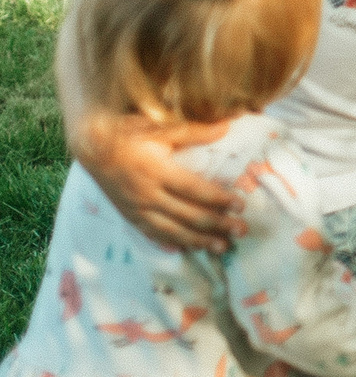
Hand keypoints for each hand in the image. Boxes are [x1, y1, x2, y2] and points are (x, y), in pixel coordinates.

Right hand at [78, 115, 245, 251]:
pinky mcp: (129, 215)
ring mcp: (137, 208)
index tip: (241, 206)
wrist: (92, 147)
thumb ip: (194, 131)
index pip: (195, 190)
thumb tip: (227, 127)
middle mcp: (147, 195)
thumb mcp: (160, 129)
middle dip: (216, 225)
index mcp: (157, 172)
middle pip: (187, 214)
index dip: (219, 199)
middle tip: (241, 231)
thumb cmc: (129, 133)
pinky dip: (172, 242)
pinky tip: (187, 249)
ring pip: (171, 230)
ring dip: (198, 240)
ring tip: (221, 247)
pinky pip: (152, 234)